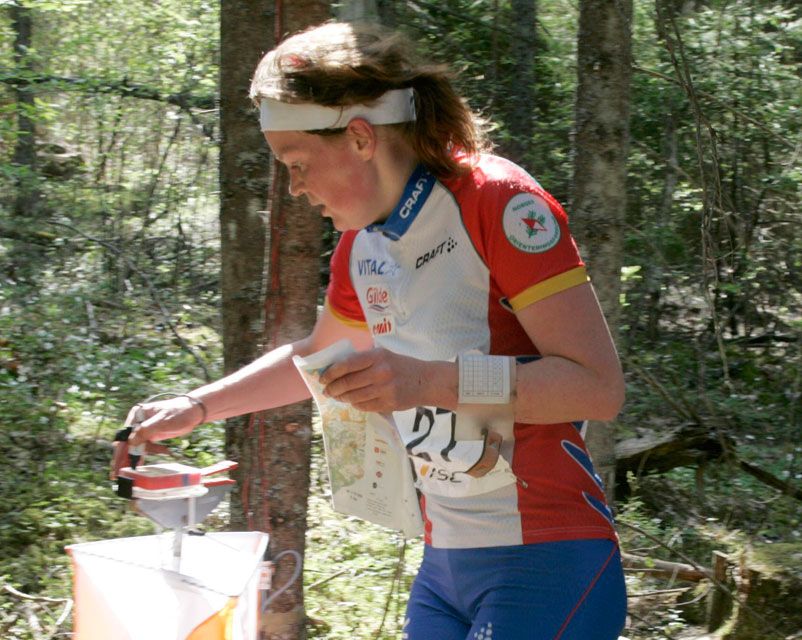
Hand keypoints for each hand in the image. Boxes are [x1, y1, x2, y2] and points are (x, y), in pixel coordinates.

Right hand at [109, 396, 203, 477]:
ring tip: (128, 473)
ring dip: (135, 459)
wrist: (193, 412)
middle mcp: (138, 422)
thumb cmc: (178, 412)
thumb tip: (129, 442)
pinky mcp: (152, 436)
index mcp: (137, 415)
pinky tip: (148, 462)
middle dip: (123, 459)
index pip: (125, 436)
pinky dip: (149, 454)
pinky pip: (147, 448)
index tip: (117, 465)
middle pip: (128, 443)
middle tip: (116, 474)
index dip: (120, 452)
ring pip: (136, 447)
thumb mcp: (162, 421)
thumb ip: (145, 430)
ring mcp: (145, 429)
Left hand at [319, 347, 445, 412]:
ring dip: (342, 397)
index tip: (323, 378)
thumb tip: (337, 368)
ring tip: (337, 396)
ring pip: (354, 397)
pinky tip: (352, 401)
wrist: (426, 381)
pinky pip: (364, 406)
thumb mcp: (384, 355)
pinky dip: (355, 404)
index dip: (331, 373)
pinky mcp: (388, 404)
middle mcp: (380, 373)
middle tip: (327, 390)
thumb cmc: (402, 366)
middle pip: (347, 383)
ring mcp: (384, 390)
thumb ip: (364, 360)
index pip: (347, 365)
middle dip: (333, 388)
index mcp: (377, 357)